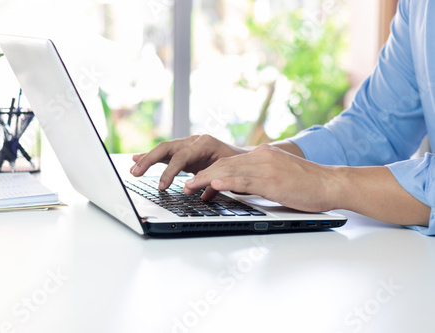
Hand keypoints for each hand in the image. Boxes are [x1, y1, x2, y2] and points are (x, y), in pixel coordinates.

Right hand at [130, 135, 247, 189]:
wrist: (246, 157)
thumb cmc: (239, 165)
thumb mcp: (228, 173)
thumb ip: (212, 182)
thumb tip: (196, 192)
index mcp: (205, 143)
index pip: (181, 157)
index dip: (170, 172)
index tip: (162, 186)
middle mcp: (194, 141)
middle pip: (167, 148)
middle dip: (149, 160)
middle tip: (136, 173)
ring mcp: (188, 144)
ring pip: (163, 149)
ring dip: (147, 159)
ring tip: (134, 170)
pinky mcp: (184, 151)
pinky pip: (165, 153)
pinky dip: (151, 157)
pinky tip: (136, 159)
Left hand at [183, 144, 340, 212]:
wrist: (331, 183)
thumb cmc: (307, 184)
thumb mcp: (277, 177)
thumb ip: (256, 179)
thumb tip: (234, 187)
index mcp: (262, 155)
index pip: (228, 163)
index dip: (208, 173)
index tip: (195, 182)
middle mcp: (261, 157)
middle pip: (224, 165)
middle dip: (201, 176)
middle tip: (185, 186)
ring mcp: (266, 168)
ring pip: (230, 171)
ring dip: (206, 180)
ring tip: (190, 187)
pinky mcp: (273, 180)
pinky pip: (245, 180)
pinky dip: (228, 182)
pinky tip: (214, 184)